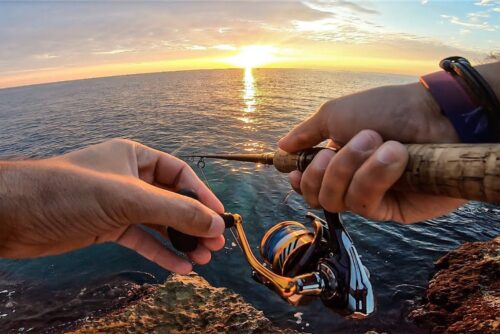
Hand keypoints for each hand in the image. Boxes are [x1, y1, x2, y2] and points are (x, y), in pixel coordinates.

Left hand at [0, 139, 224, 273]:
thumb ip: (175, 211)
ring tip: (202, 258)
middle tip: (215, 243)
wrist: (14, 215)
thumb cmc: (69, 192)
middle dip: (193, 222)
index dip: (201, 194)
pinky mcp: (106, 227)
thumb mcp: (129, 199)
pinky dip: (159, 252)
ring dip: (180, 240)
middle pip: (171, 199)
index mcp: (134, 157)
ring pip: (158, 222)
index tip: (220, 216)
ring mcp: (117, 204)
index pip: (179, 173)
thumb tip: (214, 224)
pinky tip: (178, 266)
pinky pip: (140, 239)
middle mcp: (129, 178)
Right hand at [279, 82, 466, 222]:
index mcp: (337, 159)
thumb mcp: (336, 113)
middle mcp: (352, 180)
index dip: (300, 180)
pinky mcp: (393, 210)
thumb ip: (306, 133)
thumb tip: (280, 146)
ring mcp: (373, 196)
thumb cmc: (386, 108)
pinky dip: (374, 177)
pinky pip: (365, 204)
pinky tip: (394, 157)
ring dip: (352, 168)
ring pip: (338, 201)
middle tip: (339, 147)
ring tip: (378, 142)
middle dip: (326, 170)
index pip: (309, 183)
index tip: (295, 171)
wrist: (434, 115)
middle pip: (317, 197)